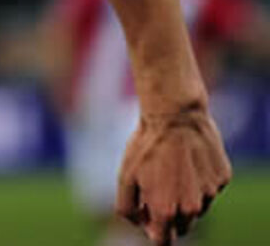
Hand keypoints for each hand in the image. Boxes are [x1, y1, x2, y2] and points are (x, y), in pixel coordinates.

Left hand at [116, 105, 231, 244]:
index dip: (154, 230)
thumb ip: (128, 208)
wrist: (174, 115)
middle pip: (182, 225)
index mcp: (167, 211)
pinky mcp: (222, 178)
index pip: (164, 240)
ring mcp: (211, 193)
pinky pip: (209, 186)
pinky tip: (187, 158)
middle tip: (157, 187)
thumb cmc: (146, 146)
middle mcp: (192, 208)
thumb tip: (140, 222)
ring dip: (184, 195)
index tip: (147, 216)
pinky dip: (199, 179)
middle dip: (169, 214)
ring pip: (197, 206)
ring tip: (171, 167)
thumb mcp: (125, 177)